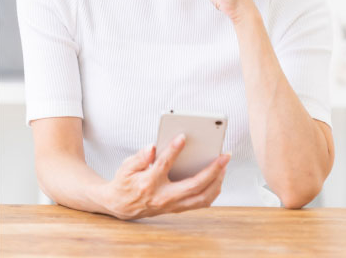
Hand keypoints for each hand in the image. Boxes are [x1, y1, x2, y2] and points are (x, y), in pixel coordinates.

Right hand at [100, 134, 230, 219]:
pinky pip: (201, 203)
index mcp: (148, 184)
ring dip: (217, 181)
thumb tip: (152, 148)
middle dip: (213, 170)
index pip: (163, 165)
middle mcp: (163, 197)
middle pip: (193, 185)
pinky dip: (213, 191)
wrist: (120, 207)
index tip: (183, 137)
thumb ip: (139, 157)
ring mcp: (172, 205)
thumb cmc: (125, 183)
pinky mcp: (177, 208)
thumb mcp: (125, 167)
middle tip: (225, 155)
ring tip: (225, 165)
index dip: (173, 150)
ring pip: (202, 198)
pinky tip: (219, 177)